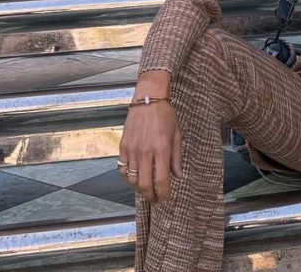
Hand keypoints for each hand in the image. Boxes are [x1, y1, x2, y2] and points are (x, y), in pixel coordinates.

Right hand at [118, 72, 181, 203]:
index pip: (161, 180)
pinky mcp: (123, 146)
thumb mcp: (177, 135)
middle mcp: (145, 152)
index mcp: (162, 150)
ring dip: (139, 188)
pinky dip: (128, 177)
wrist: (148, 100)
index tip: (166, 198)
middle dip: (150, 196)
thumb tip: (177, 176)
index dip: (163, 194)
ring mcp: (132, 150)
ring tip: (146, 189)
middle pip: (144, 184)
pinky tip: (135, 177)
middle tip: (155, 199)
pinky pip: (123, 168)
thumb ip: (176, 158)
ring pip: (132, 179)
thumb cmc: (166, 116)